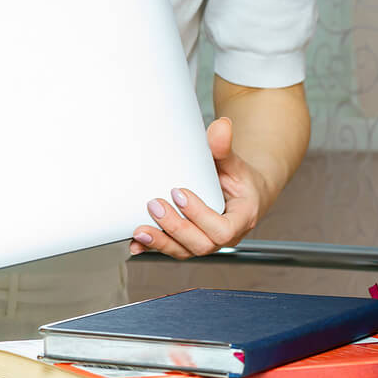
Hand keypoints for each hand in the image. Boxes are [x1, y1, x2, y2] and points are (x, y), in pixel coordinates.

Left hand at [130, 116, 269, 258]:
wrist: (241, 193)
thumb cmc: (238, 179)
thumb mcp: (234, 163)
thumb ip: (224, 148)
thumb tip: (221, 126)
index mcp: (241, 219)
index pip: (223, 229)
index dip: (200, 215)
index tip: (179, 192)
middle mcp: (224, 236)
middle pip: (201, 244)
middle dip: (175, 226)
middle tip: (154, 204)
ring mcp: (206, 242)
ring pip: (184, 251)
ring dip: (161, 242)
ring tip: (140, 229)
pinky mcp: (189, 242)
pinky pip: (171, 249)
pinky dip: (152, 247)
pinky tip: (136, 243)